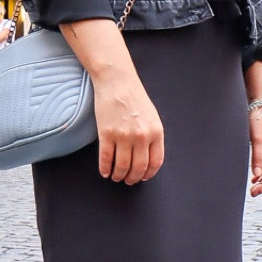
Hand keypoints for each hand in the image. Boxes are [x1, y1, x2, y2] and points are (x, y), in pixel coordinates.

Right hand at [62, 18, 163, 185]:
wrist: (117, 81)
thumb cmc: (135, 97)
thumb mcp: (152, 116)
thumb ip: (152, 136)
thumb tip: (148, 159)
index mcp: (156, 132)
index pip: (155, 162)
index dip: (148, 174)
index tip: (142, 178)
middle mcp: (141, 136)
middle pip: (138, 168)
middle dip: (133, 178)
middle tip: (128, 180)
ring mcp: (123, 135)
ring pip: (122, 166)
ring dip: (119, 175)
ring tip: (116, 176)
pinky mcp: (106, 133)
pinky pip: (106, 158)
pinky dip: (105, 168)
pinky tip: (105, 171)